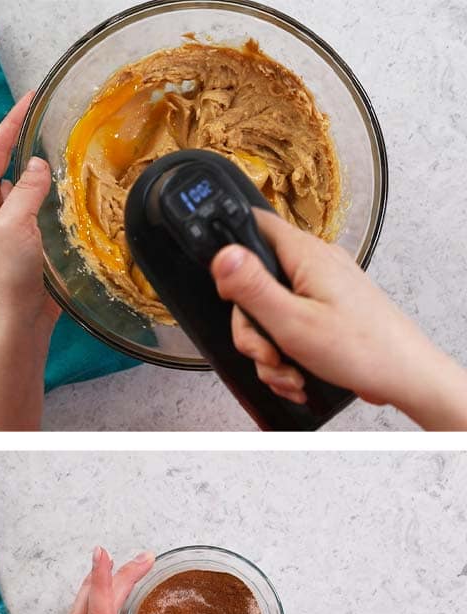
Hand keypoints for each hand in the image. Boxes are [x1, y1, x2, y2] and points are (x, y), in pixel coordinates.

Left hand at [0, 90, 59, 337]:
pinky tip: (38, 169)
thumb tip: (38, 164)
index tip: (22, 99)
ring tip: (13, 125)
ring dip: (1, 148)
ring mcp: (3, 218)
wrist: (19, 318)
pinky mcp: (23, 231)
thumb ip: (26, 193)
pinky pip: (21, 194)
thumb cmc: (9, 278)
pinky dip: (26, 175)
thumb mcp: (15, 228)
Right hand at [211, 211, 466, 428]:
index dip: (231, 255)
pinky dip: (286, 354)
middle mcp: (314, 264)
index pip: (254, 225)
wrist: (403, 376)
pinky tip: (296, 372)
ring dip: (269, 350)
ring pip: (269, 313)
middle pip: (254, 285)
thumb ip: (251, 287)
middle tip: (267, 352)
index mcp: (305, 255)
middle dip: (253, 329)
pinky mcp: (326, 310)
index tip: (231, 293)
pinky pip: (288, 327)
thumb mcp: (291, 321)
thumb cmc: (361, 349)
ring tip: (287, 370)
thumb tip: (222, 254)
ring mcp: (321, 288)